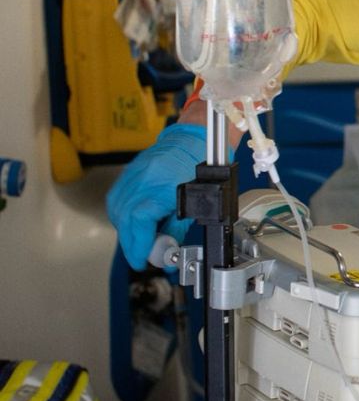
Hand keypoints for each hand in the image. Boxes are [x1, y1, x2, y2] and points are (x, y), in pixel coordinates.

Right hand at [106, 123, 205, 269]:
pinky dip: (122, 215)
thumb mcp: (195, 204)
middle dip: (131, 244)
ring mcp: (132, 176)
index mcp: (160, 188)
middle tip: (140, 257)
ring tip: (139, 241)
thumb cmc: (199, 166)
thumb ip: (176, 230)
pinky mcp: (128, 173)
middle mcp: (142, 181)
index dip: (138, 247)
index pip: (139, 224)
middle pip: (125, 221)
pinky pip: (116, 200)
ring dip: (125, 231)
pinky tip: (132, 223)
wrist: (193, 139)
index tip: (141, 261)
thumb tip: (166, 251)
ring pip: (117, 212)